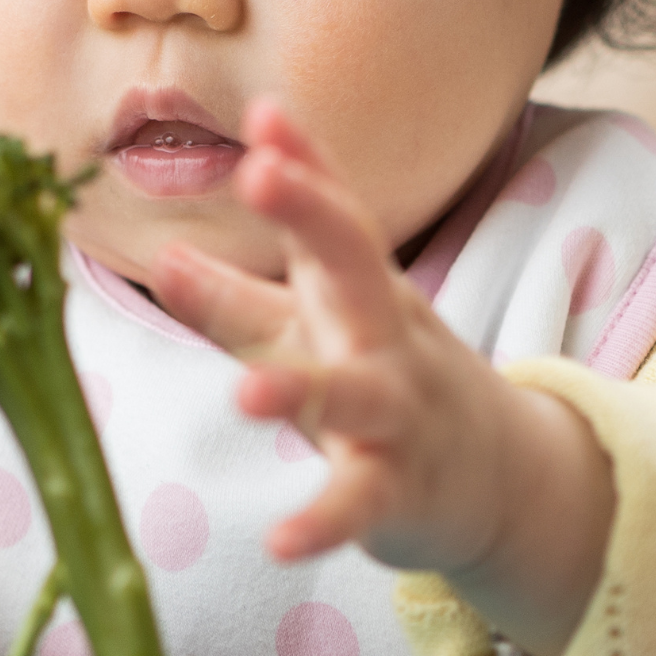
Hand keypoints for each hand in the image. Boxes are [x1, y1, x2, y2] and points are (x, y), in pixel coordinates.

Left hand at [151, 102, 614, 655]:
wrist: (492, 475)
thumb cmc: (380, 377)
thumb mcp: (312, 328)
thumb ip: (237, 294)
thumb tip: (163, 254)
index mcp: (358, 287)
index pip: (334, 212)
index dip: (303, 164)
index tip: (264, 112)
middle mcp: (383, 335)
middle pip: (355, 265)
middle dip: (312, 214)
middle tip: (261, 171)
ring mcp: (397, 411)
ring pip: (354, 393)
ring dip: (302, 386)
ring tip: (246, 392)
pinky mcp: (397, 489)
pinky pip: (360, 502)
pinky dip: (323, 522)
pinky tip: (280, 542)